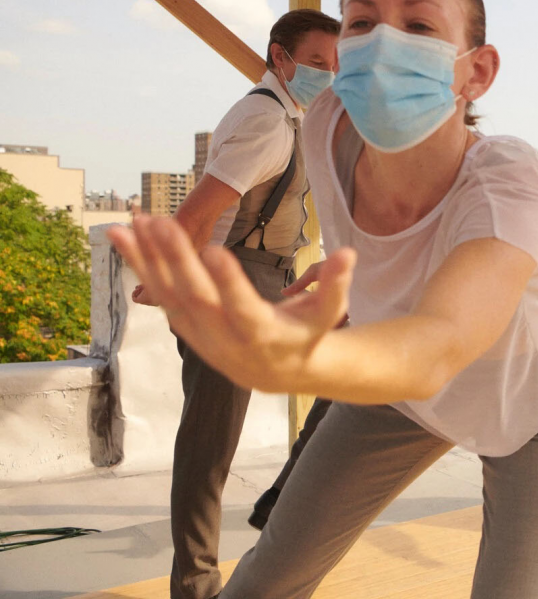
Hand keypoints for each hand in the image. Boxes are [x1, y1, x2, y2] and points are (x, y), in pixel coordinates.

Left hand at [108, 216, 355, 393]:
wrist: (277, 373)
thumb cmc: (305, 335)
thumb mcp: (326, 314)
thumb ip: (336, 284)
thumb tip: (349, 253)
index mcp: (262, 334)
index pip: (244, 309)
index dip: (228, 282)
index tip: (214, 249)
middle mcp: (225, 337)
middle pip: (197, 298)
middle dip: (177, 260)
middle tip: (162, 224)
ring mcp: (200, 334)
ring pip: (169, 296)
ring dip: (147, 260)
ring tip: (130, 225)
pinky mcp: (185, 327)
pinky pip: (159, 295)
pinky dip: (141, 267)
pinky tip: (128, 238)